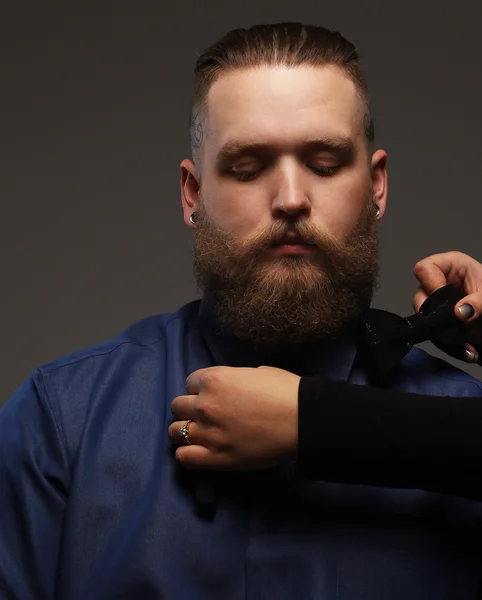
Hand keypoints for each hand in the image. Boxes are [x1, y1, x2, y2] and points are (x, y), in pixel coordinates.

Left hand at [168, 365, 299, 469]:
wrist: (302, 420)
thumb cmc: (286, 391)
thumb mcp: (256, 371)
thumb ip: (234, 378)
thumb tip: (232, 386)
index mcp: (214, 379)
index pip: (190, 382)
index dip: (201, 389)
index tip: (213, 395)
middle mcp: (204, 404)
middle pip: (178, 405)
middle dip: (190, 408)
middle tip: (207, 414)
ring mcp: (207, 432)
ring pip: (174, 431)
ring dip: (185, 430)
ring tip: (200, 434)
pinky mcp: (214, 458)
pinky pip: (183, 456)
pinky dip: (186, 453)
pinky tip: (198, 451)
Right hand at [413, 251, 481, 360]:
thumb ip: (478, 303)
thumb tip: (460, 312)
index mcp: (451, 266)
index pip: (424, 269)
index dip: (431, 286)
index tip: (449, 303)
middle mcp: (439, 282)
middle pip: (420, 297)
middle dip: (436, 317)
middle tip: (456, 327)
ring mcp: (437, 301)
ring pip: (424, 319)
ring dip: (444, 336)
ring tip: (467, 346)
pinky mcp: (439, 320)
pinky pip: (433, 334)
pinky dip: (448, 345)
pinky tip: (465, 349)